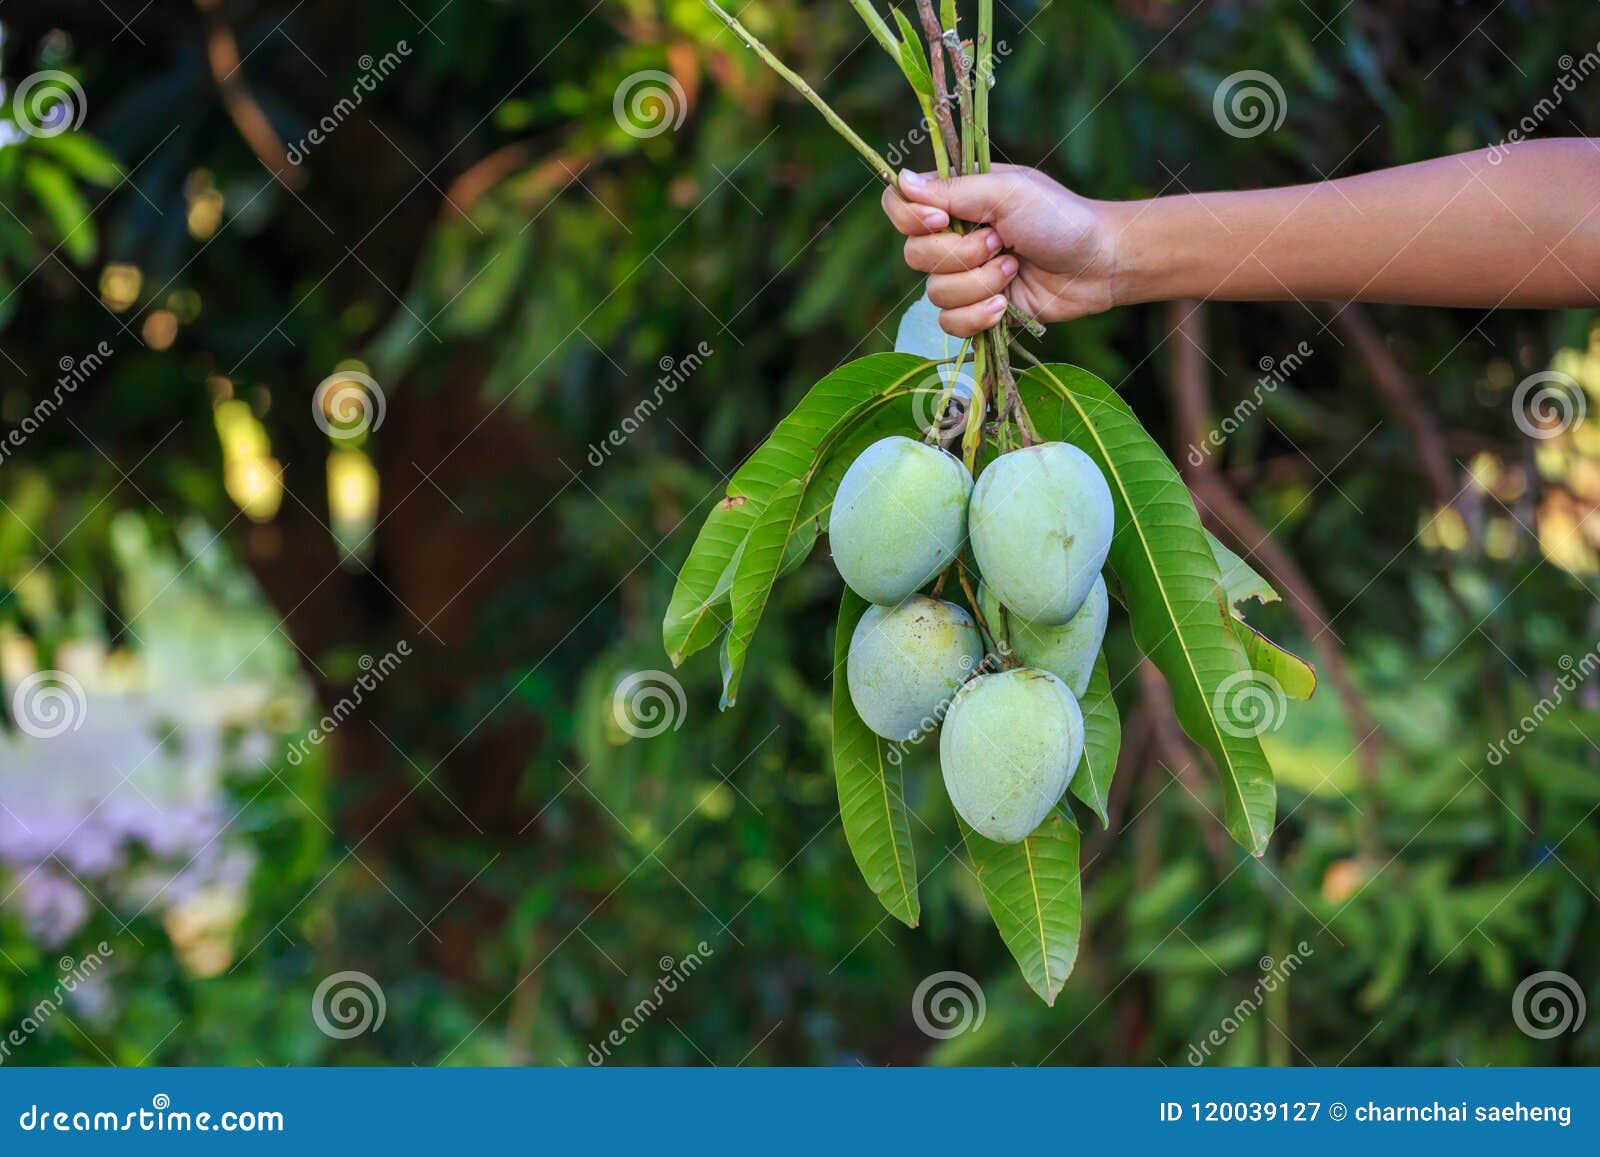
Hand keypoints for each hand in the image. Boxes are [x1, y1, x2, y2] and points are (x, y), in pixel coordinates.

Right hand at [880, 165, 1121, 336]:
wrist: (1098, 263)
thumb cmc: (1059, 217)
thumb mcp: (1006, 192)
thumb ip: (952, 190)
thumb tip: (901, 178)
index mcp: (954, 200)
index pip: (898, 206)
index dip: (910, 218)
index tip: (942, 220)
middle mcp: (952, 237)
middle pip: (914, 255)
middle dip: (959, 255)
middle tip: (999, 242)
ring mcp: (964, 276)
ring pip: (935, 292)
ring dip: (978, 283)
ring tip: (1013, 268)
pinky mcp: (977, 310)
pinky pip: (950, 323)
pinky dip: (978, 316)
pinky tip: (1005, 304)